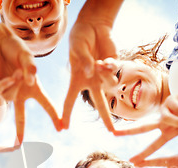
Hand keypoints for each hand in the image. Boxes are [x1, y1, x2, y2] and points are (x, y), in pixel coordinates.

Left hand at [0, 27, 59, 143]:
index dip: (54, 117)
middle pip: (21, 116)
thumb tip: (30, 82)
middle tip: (19, 145)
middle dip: (20, 131)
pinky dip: (7, 84)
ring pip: (11, 96)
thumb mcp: (28, 58)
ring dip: (16, 84)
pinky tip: (12, 75)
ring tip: (17, 70)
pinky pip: (1, 91)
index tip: (62, 128)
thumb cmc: (16, 49)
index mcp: (33, 88)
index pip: (46, 104)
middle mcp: (19, 93)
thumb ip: (30, 69)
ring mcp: (6, 91)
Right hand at [62, 16, 116, 131]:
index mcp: (77, 79)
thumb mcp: (77, 48)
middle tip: (112, 132)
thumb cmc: (80, 38)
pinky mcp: (114, 65)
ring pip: (110, 85)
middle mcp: (92, 80)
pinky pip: (114, 71)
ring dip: (105, 76)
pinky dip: (110, 66)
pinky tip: (105, 59)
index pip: (70, 99)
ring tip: (99, 62)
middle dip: (106, 118)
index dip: (66, 114)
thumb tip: (91, 71)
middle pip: (99, 103)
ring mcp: (104, 74)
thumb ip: (83, 61)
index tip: (63, 128)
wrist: (93, 25)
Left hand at [113, 104, 177, 162]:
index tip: (132, 162)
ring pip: (168, 119)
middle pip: (143, 127)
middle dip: (129, 131)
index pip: (154, 145)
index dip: (144, 154)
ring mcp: (165, 110)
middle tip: (114, 134)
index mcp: (167, 132)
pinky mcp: (170, 100)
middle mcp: (163, 121)